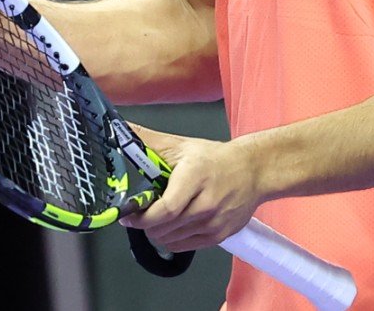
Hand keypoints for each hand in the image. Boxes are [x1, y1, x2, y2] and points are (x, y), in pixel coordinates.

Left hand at [119, 125, 265, 252]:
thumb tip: (120, 126)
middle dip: (145, 222)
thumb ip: (147, 140)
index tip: (128, 215)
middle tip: (140, 212)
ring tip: (158, 215)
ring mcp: (214, 222)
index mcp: (195, 177)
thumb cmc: (215, 158)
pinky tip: (172, 224)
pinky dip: (171, 238)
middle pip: (165, 227)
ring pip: (171, 239)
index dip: (142, 217)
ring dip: (157, 230)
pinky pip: (184, 246)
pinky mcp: (219, 236)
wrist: (253, 171)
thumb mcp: (180, 145)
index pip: (165, 209)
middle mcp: (206, 203)